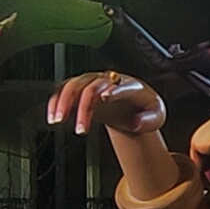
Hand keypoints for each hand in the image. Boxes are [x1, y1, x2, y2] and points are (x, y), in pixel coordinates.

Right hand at [49, 70, 164, 137]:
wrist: (132, 103)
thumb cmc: (144, 108)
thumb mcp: (157, 116)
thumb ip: (150, 120)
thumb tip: (136, 123)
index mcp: (129, 85)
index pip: (119, 84)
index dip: (112, 90)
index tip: (104, 98)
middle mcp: (109, 80)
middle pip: (92, 87)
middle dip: (83, 107)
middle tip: (80, 128)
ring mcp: (93, 82)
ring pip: (74, 85)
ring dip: (63, 101)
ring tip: (58, 120)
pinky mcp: (82, 87)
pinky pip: (64, 89)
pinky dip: (56, 101)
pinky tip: (52, 115)